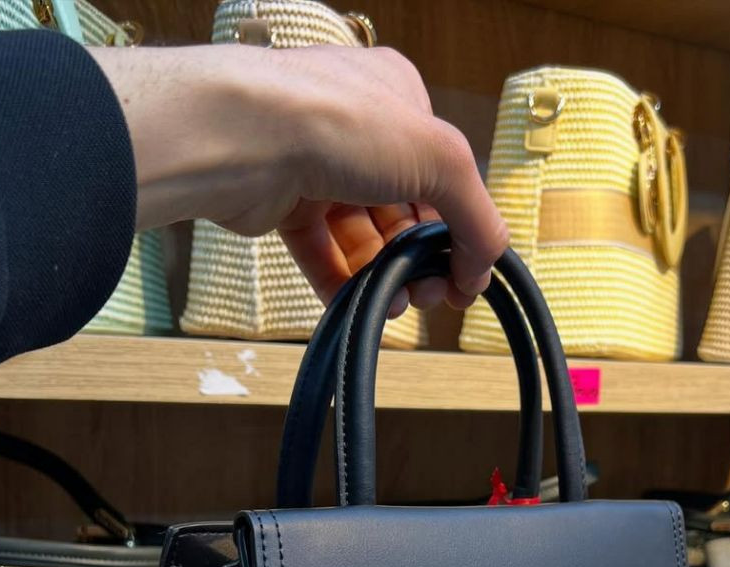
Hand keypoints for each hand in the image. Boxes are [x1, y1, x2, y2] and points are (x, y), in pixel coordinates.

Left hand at [90, 44, 507, 310]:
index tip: (467, 276)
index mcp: (399, 100)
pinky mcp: (284, 204)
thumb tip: (484, 266)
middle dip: (422, 257)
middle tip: (430, 293)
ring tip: (397, 303)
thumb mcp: (441, 159)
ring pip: (365, 234)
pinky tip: (362, 302)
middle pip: (406, 208)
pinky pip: (323, 252)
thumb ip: (476, 214)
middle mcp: (358, 128)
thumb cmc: (340, 123)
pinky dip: (345, 281)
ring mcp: (318, 166)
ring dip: (387, 274)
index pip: (443, 173)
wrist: (245, 138)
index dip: (460, 227)